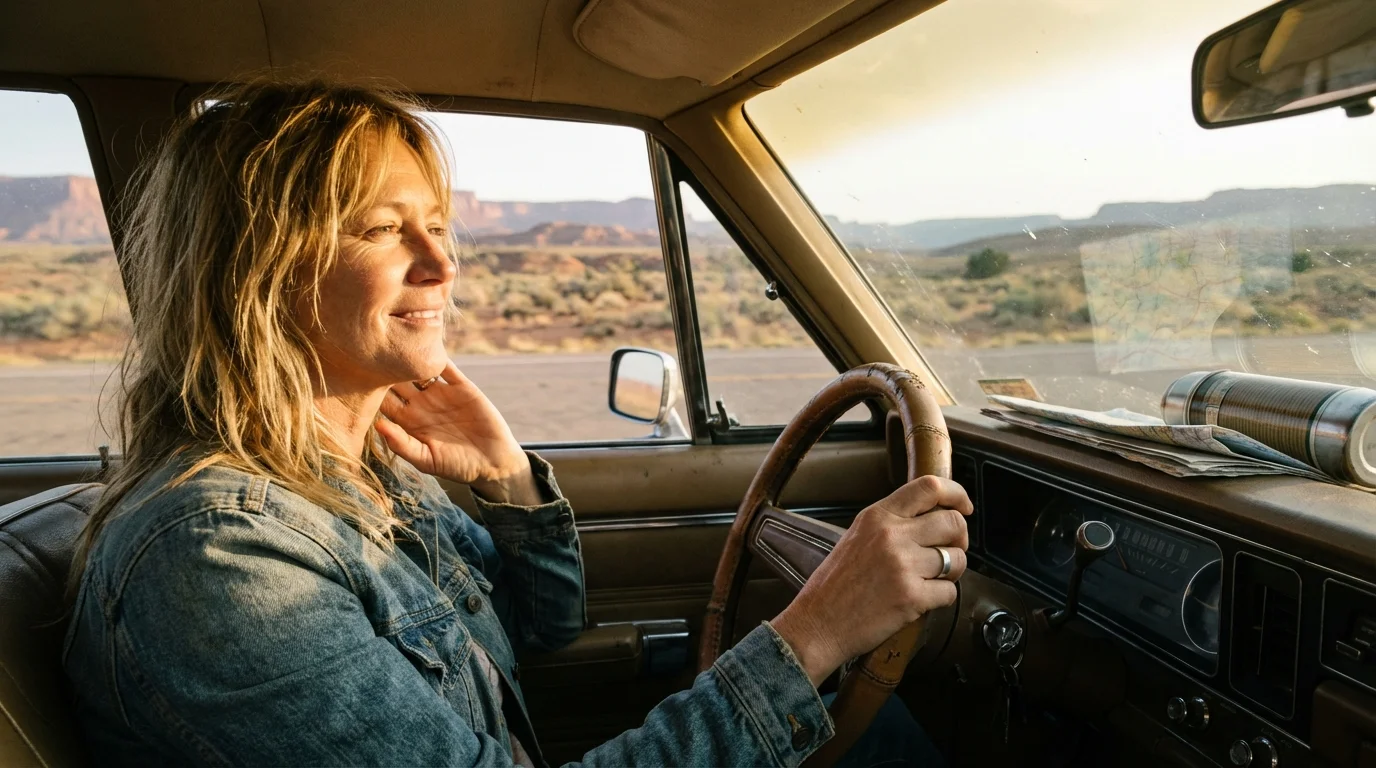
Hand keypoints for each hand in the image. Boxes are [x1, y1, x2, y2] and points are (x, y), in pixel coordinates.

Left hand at [376, 362, 540, 504]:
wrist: (493, 463)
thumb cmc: (456, 467)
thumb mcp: (426, 460)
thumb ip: (401, 444)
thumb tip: (377, 425)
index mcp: (408, 422)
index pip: (384, 401)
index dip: (372, 392)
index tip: (360, 381)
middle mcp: (421, 404)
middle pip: (397, 381)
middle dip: (387, 370)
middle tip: (376, 357)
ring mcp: (441, 393)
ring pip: (419, 370)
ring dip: (410, 359)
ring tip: (399, 347)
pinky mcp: (462, 387)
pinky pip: (447, 368)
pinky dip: (438, 358)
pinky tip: (429, 347)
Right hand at [771, 476, 971, 685]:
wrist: (818, 623)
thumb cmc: (836, 585)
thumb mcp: (858, 536)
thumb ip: (892, 523)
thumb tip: (934, 518)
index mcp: (878, 516)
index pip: (930, 487)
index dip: (957, 494)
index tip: (964, 507)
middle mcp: (892, 535)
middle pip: (953, 522)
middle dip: (960, 539)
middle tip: (950, 551)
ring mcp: (903, 566)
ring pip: (957, 559)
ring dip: (952, 571)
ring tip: (931, 579)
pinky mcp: (912, 597)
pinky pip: (950, 591)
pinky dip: (942, 597)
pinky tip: (921, 599)